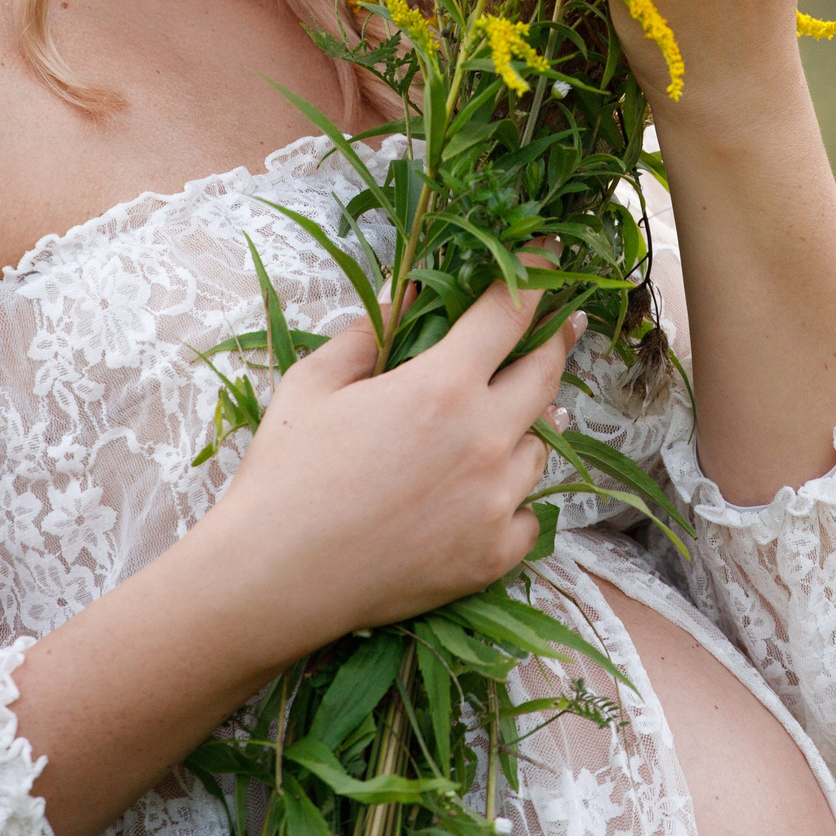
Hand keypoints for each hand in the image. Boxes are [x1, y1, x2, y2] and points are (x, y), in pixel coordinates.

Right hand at [191, 279, 582, 647]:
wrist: (272, 578)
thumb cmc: (286, 474)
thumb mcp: (315, 382)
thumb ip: (372, 329)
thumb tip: (411, 291)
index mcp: (443, 386)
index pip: (510, 313)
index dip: (535, 277)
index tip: (550, 257)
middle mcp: (484, 440)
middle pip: (547, 375)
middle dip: (557, 342)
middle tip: (563, 324)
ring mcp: (496, 502)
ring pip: (541, 447)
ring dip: (530, 424)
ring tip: (511, 415)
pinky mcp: (494, 556)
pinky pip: (529, 513)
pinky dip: (514, 496)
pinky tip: (489, 490)